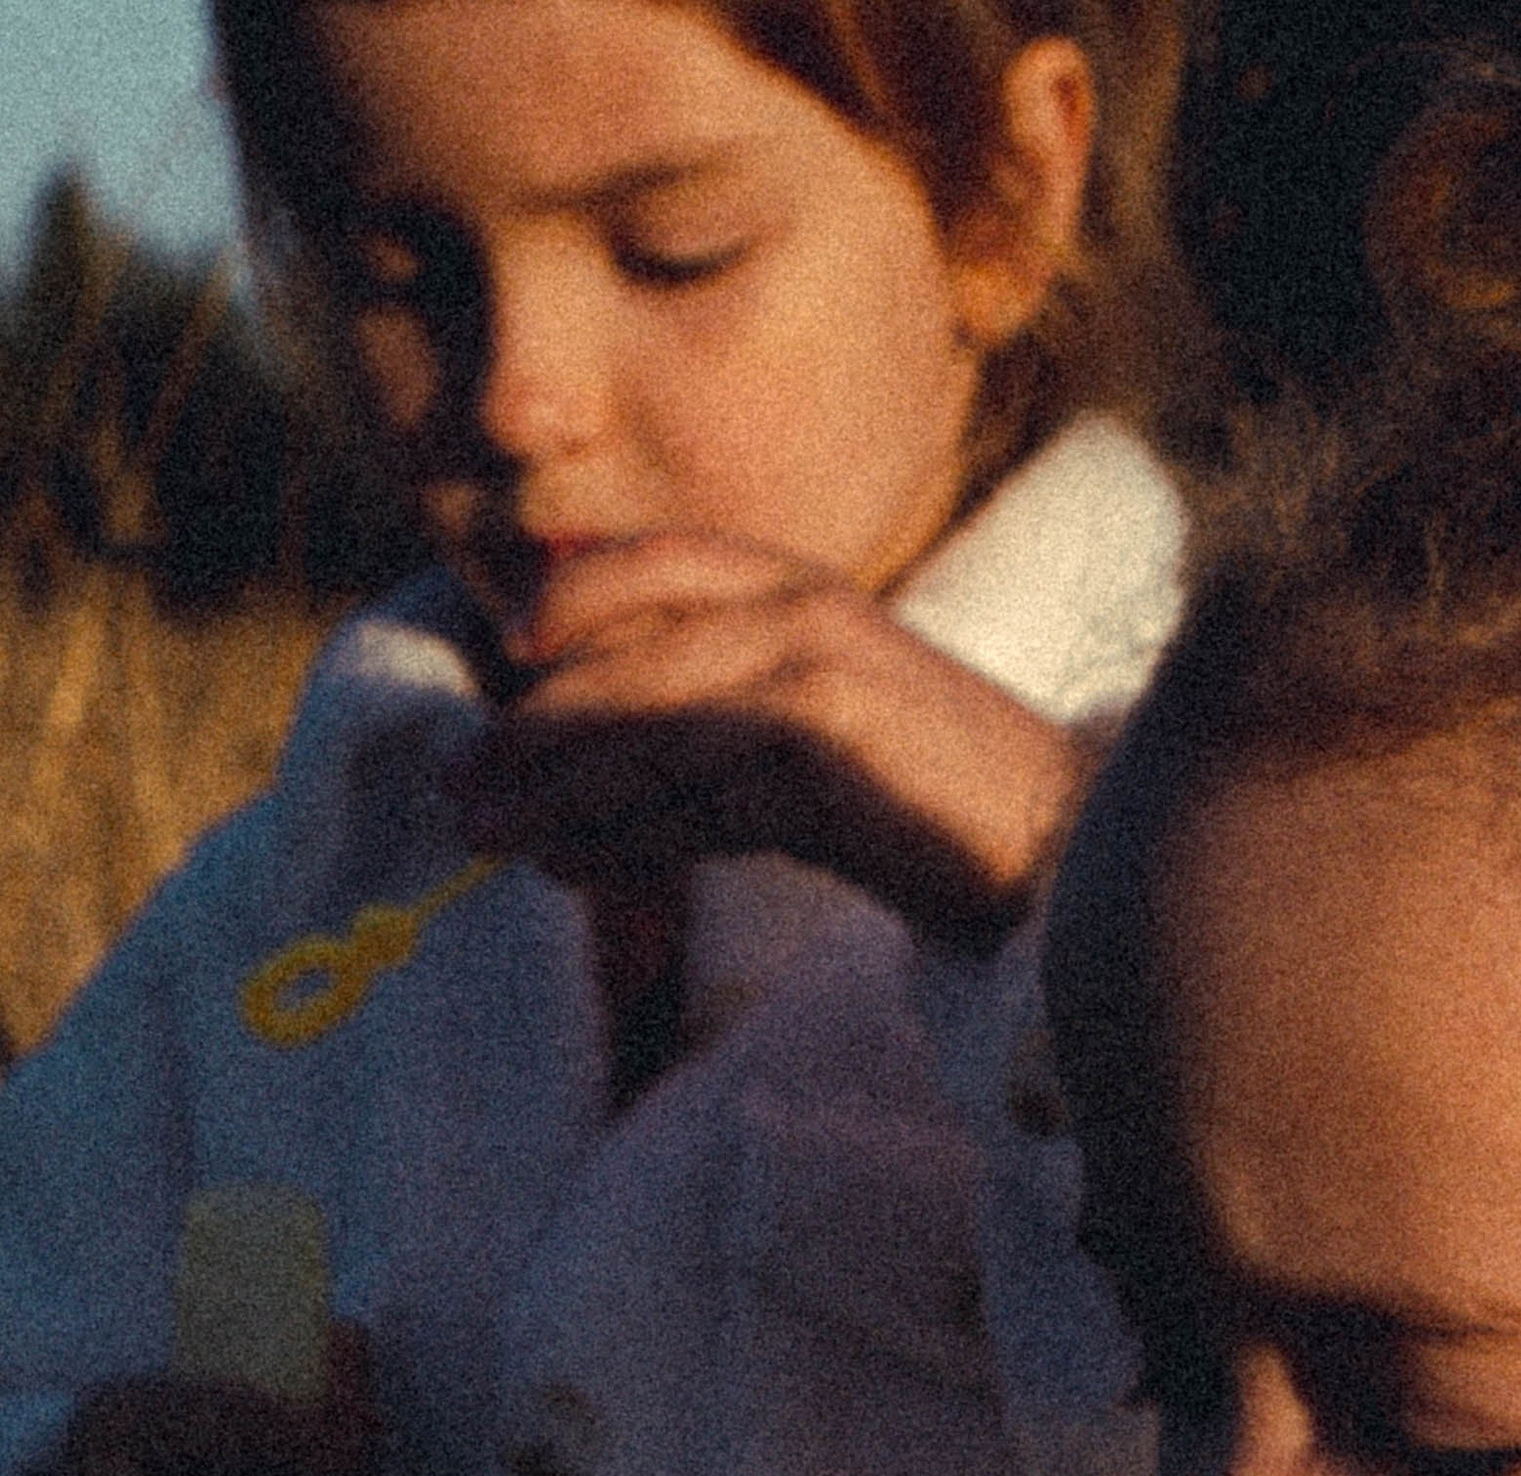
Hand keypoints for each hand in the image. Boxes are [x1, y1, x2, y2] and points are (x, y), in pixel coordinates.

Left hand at [457, 532, 1086, 945]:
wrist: (1065, 854)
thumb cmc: (937, 814)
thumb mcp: (809, 758)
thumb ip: (711, 750)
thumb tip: (577, 804)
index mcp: (803, 589)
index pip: (660, 567)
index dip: (573, 605)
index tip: (505, 659)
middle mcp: (805, 609)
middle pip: (632, 653)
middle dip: (535, 724)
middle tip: (456, 785)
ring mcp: (819, 669)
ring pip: (651, 723)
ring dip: (558, 787)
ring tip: (487, 837)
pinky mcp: (831, 741)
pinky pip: (698, 787)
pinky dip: (625, 831)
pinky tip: (570, 863)